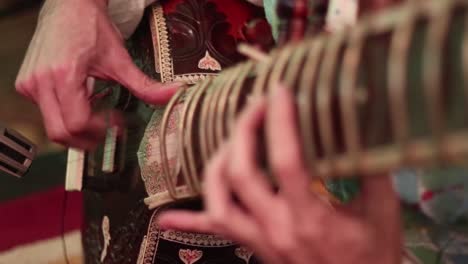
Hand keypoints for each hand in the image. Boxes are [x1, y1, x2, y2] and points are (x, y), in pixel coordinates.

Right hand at [15, 0, 179, 148]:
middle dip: (87, 139)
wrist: (69, 7)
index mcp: (63, 75)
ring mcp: (30, 84)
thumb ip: (144, 85)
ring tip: (96, 112)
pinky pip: (46, 113)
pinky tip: (82, 102)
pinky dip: (67, 115)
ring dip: (77, 127)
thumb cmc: (90, 28)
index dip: (100, 130)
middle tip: (107, 131)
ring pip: (53, 126)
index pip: (77, 123)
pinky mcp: (26, 85)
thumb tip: (172, 95)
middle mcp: (40, 82)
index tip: (116, 124)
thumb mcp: (120, 60)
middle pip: (60, 133)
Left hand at [158, 84, 401, 263]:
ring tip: (231, 139)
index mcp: (310, 220)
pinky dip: (188, 221)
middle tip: (256, 106)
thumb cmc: (372, 258)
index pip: (286, 161)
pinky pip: (214, 234)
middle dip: (243, 131)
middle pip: (241, 174)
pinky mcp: (253, 247)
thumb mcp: (383, 214)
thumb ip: (374, 169)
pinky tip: (165, 217)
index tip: (279, 92)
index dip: (280, 122)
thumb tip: (363, 126)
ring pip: (218, 201)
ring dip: (217, 164)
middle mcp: (276, 230)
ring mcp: (259, 241)